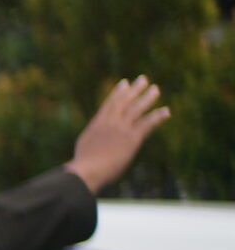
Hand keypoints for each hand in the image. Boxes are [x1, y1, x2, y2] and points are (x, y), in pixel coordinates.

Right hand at [65, 77, 170, 193]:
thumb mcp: (84, 145)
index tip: (125, 83)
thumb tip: (92, 138)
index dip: (118, 92)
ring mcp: (121, 130)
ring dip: (147, 98)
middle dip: (134, 90)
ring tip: (156, 89)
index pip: (109, 104)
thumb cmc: (83, 164)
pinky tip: (166, 111)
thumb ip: (93, 138)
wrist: (87, 170)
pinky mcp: (132, 139)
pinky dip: (157, 117)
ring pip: (136, 110)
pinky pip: (146, 125)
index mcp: (97, 124)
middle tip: (143, 79)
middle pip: (124, 102)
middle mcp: (110, 123)